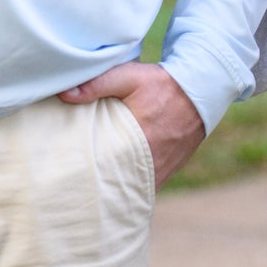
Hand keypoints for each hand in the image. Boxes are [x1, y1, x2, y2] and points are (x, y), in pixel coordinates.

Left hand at [58, 61, 204, 186]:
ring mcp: (160, 172)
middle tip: (76, 187)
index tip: (70, 181)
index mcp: (137, 143)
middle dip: (98, 189)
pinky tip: (117, 183)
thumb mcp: (131, 77)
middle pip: (117, 187)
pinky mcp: (168, 171)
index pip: (106, 173)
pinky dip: (132, 186)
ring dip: (116, 188)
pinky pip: (145, 186)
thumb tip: (65, 93)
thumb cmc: (163, 84)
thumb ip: (98, 84)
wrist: (202, 90)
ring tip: (94, 189)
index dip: (88, 180)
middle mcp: (150, 164)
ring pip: (131, 190)